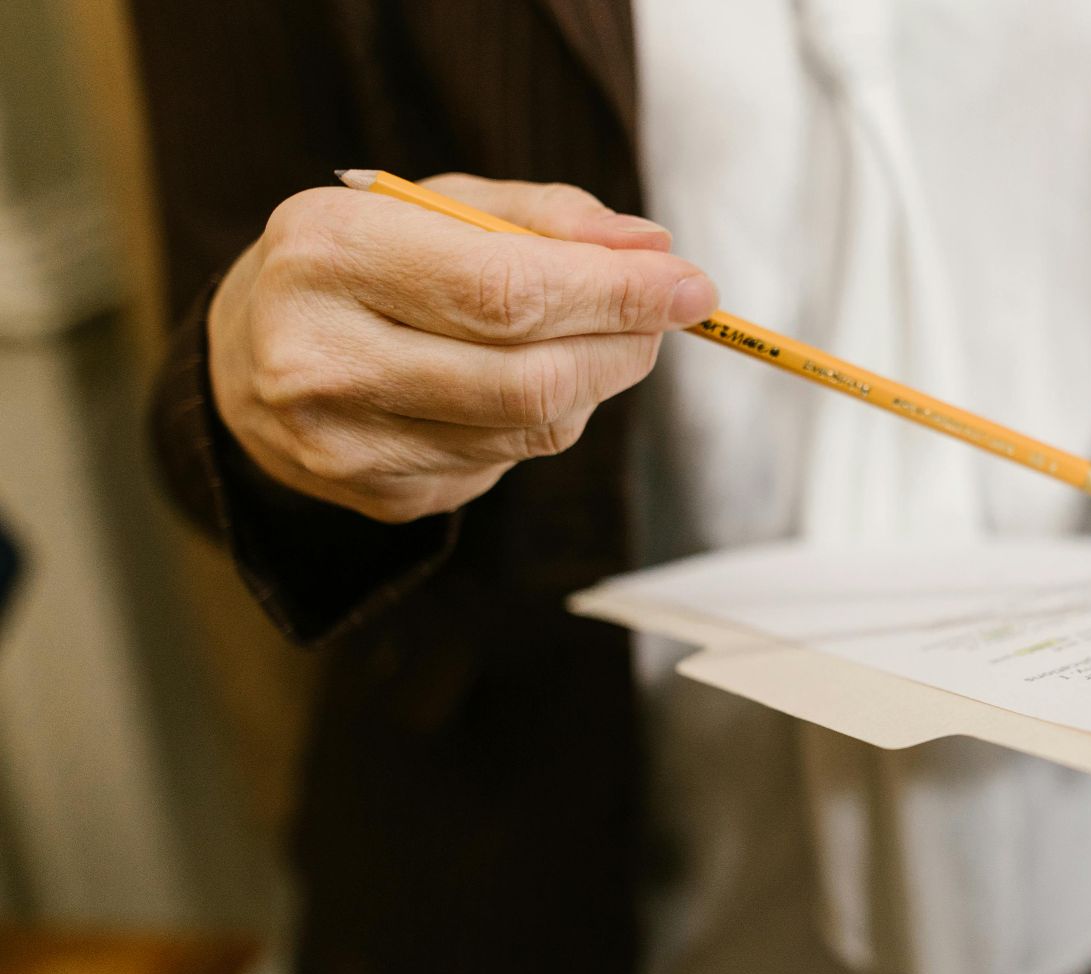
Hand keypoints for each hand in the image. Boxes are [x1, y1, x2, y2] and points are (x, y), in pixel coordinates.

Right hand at [206, 174, 715, 522]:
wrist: (247, 354)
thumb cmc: (361, 261)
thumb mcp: (433, 204)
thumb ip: (546, 217)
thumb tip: (650, 247)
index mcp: (328, 253)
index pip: (506, 291)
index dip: (615, 295)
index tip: (689, 285)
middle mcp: (319, 356)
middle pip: (528, 378)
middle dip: (623, 346)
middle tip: (665, 316)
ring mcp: (342, 444)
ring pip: (530, 430)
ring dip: (592, 383)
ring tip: (588, 337)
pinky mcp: (378, 497)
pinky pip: (507, 464)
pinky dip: (545, 420)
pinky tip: (520, 382)